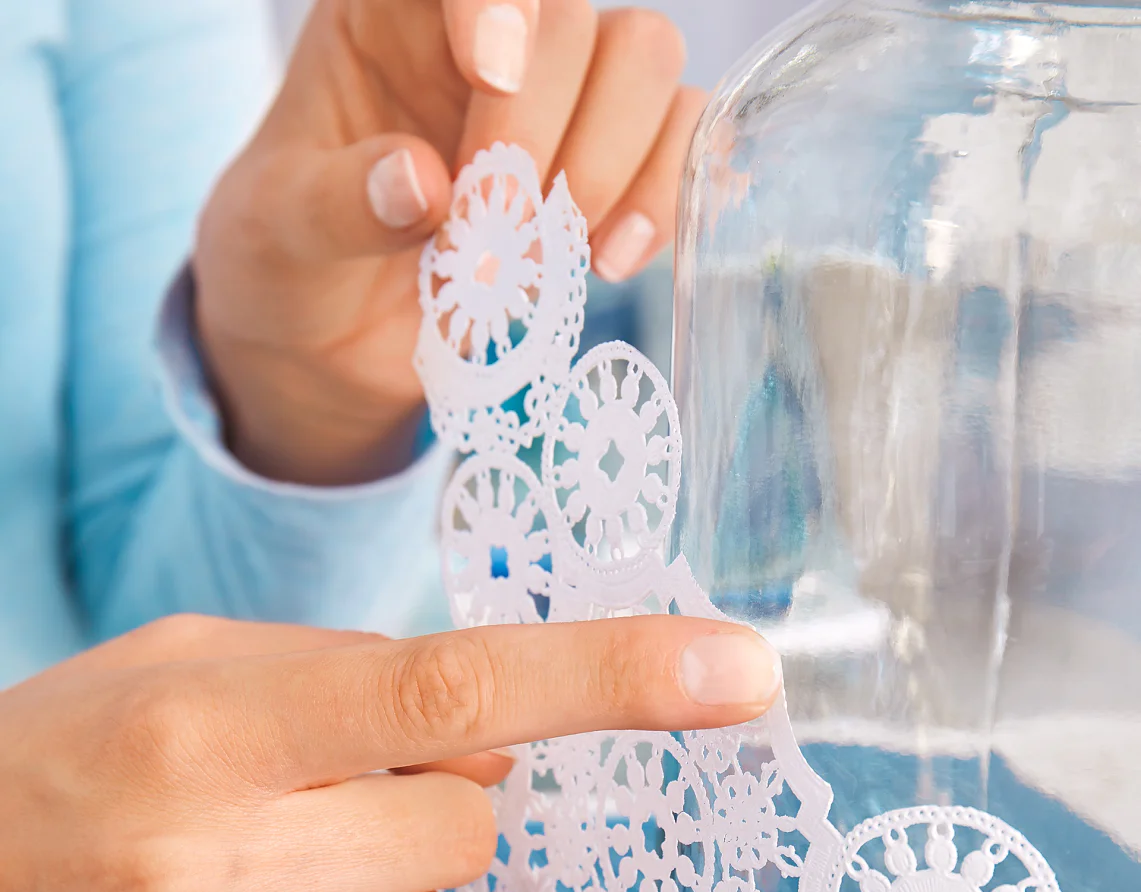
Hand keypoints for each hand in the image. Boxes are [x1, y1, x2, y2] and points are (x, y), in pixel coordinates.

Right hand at [0, 613, 779, 891]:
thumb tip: (504, 741)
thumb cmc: (71, 757)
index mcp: (211, 723)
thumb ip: (358, 681)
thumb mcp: (194, 666)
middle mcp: (202, 863)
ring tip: (270, 882)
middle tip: (328, 803)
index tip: (736, 668)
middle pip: (468, 836)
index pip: (456, 689)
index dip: (613, 676)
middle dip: (429, 813)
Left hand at [194, 0, 705, 485]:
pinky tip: (611, 259)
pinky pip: (679, 145)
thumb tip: (420, 186)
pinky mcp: (606, 174)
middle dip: (548, 128)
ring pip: (645, 64)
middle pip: (576, 20)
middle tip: (498, 227)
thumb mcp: (277, 234)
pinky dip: (664, 197)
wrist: (330, 346)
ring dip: (615, 164)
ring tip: (562, 253)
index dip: (497, 3)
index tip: (488, 75)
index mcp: (392, 19)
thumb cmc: (289, 266)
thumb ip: (336, 204)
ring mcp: (557, 107)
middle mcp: (486, 46)